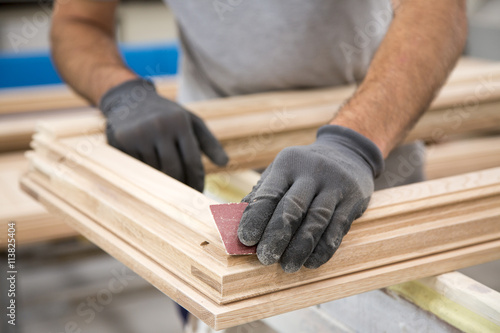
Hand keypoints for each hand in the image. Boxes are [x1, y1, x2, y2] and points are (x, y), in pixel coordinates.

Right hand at [100, 78, 227, 191]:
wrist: (130, 99)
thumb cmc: (168, 116)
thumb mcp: (191, 122)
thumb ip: (210, 143)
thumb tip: (225, 163)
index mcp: (180, 122)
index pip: (192, 162)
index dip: (197, 182)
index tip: (199, 195)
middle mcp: (160, 126)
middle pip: (173, 171)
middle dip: (180, 187)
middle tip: (184, 197)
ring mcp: (139, 134)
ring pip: (155, 172)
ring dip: (162, 182)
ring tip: (167, 185)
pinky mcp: (122, 141)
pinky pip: (138, 169)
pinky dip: (145, 174)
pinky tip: (148, 172)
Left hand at [238, 125, 383, 272]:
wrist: (348, 151)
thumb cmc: (304, 169)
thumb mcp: (282, 170)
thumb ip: (262, 193)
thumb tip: (237, 224)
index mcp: (288, 163)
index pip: (269, 192)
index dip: (255, 218)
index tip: (246, 240)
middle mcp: (312, 171)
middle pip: (292, 208)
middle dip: (277, 236)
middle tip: (265, 258)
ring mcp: (336, 184)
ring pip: (316, 220)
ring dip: (300, 248)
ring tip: (288, 266)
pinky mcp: (353, 198)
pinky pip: (338, 228)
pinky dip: (323, 249)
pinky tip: (311, 262)